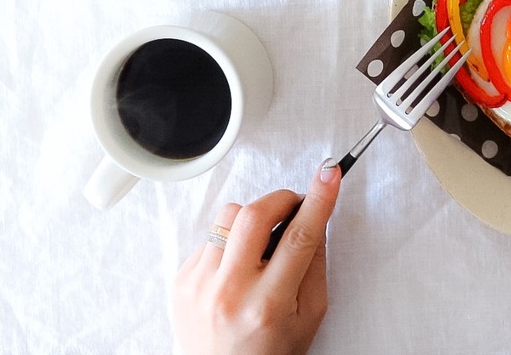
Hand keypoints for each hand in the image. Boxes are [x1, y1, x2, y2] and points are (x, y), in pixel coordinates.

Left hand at [171, 160, 341, 354]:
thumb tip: (315, 217)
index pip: (299, 237)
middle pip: (254, 215)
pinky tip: (236, 269)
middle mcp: (229, 294)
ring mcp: (199, 287)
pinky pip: (209, 238)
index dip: (318, 200)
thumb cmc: (270, 353)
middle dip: (280, 199)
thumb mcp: (309, 316)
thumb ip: (314, 265)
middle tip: (293, 206)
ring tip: (260, 248)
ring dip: (251, 221)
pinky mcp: (180, 282)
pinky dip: (228, 244)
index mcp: (268, 305)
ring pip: (228, 218)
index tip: (329, 174)